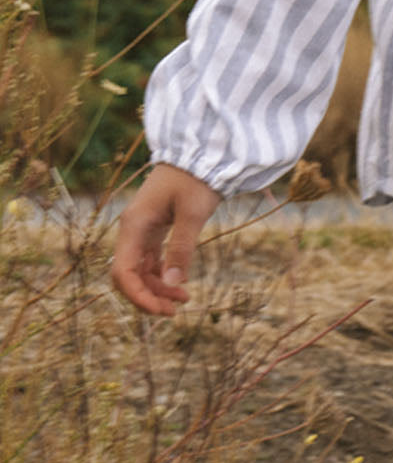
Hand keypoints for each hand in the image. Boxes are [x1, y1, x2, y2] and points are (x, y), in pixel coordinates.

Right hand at [111, 163, 221, 315]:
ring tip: (183, 300)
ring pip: (140, 269)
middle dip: (148, 296)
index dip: (138, 296)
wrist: (200, 151)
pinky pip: (150, 259)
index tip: (161, 310)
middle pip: (128, 275)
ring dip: (157, 287)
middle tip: (175, 311)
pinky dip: (162, 274)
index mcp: (134, 225)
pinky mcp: (154, 227)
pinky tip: (179, 283)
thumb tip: (173, 282)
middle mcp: (132, 229)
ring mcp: (142, 228)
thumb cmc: (196, 177)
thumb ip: (181, 246)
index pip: (123, 272)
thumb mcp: (193, 212)